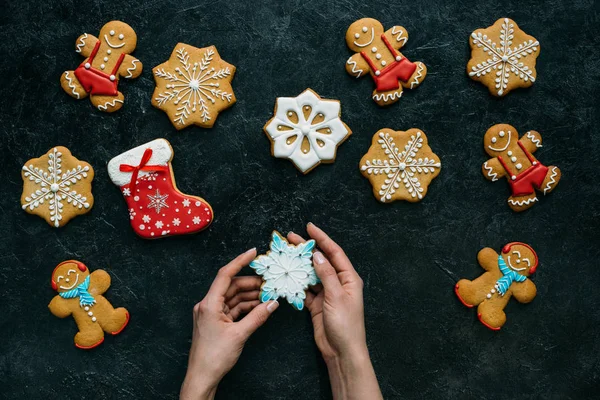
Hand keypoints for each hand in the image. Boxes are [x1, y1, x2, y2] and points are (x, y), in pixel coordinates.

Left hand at [180, 248, 278, 399]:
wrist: (202, 377)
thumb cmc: (214, 357)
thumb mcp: (240, 335)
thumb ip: (258, 316)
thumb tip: (273, 303)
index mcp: (209, 304)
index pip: (225, 275)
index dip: (240, 261)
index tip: (253, 252)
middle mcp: (208, 305)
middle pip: (232, 286)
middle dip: (252, 283)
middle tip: (270, 282)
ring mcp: (212, 313)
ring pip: (234, 297)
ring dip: (251, 295)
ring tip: (269, 295)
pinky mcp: (216, 321)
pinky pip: (233, 308)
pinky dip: (246, 306)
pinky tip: (260, 306)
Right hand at [287, 223, 381, 399]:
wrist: (342, 352)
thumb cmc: (345, 325)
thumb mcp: (336, 297)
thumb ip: (326, 275)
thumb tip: (318, 255)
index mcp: (348, 278)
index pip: (334, 252)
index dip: (322, 238)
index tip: (309, 227)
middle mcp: (338, 283)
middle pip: (321, 261)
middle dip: (307, 249)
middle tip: (290, 238)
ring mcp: (327, 294)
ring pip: (311, 274)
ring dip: (299, 265)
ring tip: (285, 254)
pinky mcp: (317, 305)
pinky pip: (306, 289)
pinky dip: (297, 283)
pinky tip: (286, 276)